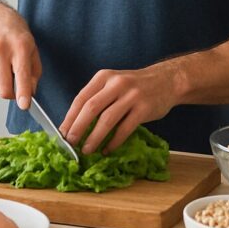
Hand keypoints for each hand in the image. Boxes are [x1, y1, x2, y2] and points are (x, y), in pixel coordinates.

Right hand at [0, 3, 41, 109]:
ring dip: (3, 83)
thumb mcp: (33, 47)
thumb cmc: (16, 33)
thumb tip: (31, 92)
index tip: (24, 105)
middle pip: (4, 88)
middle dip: (12, 95)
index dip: (23, 92)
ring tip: (7, 67)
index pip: (22, 74)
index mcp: (20, 46)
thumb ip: (35, 71)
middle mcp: (2, 50)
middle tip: (17, 88)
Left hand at [59, 64, 177, 154]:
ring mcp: (132, 95)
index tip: (62, 133)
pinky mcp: (144, 108)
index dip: (70, 117)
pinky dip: (114, 141)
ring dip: (94, 138)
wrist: (167, 80)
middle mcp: (116, 84)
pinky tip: (107, 150)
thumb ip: (97, 98)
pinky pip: (125, 128)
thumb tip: (74, 124)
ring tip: (87, 150)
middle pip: (91, 108)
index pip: (81, 98)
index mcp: (104, 77)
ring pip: (107, 120)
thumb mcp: (113, 83)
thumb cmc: (134, 86)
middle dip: (78, 128)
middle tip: (70, 144)